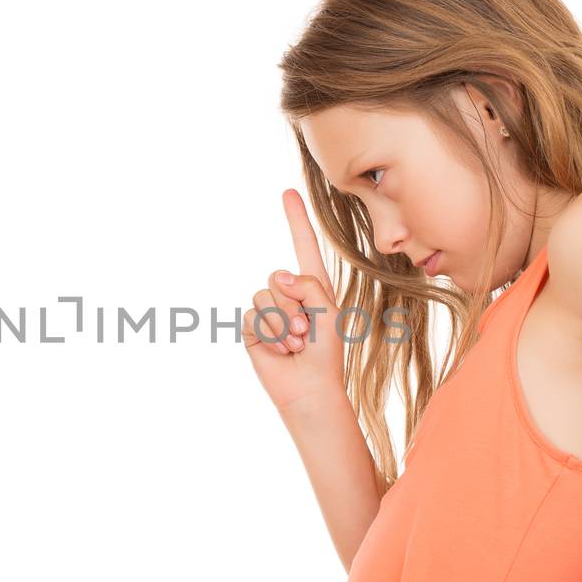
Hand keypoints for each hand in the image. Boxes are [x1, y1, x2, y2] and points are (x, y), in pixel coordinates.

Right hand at [243, 189, 346, 413]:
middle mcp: (287, 294)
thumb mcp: (329, 311)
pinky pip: (253, 316)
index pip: (303, 246)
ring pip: (264, 296)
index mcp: (312, 286)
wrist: (310, 389)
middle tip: (307, 333)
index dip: (296, 220)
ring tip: (296, 344)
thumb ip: (308, 284)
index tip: (288, 192)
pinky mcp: (252, 328)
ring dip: (284, 323)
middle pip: (280, 276)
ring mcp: (268, 310)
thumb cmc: (327, 353)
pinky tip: (282, 350)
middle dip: (294, 306)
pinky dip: (271, 334)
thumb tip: (277, 278)